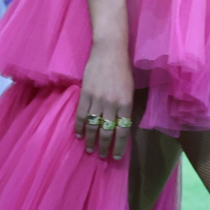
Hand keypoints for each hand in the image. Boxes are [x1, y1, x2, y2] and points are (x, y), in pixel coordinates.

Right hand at [76, 37, 135, 159]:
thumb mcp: (130, 90)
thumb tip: (121, 124)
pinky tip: (79, 135)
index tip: (116, 156)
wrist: (109, 52)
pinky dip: (79, 127)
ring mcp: (97, 100)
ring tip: (90, 149)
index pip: (122, 131)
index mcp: (126, 104)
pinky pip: (80, 115)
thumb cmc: (123, 69)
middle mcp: (112, 105)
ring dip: (91, 140)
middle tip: (102, 156)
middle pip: (107, 132)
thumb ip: (125, 107)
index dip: (119, 146)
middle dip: (105, 147)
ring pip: (92, 126)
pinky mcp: (85, 95)